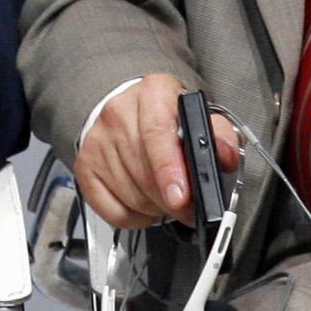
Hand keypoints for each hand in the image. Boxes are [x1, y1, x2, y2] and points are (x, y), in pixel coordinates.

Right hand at [72, 73, 240, 228]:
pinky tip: (146, 204)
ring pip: (131, 195)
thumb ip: (218, 136)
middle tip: (190, 208)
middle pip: (145, 171)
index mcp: (153, 93)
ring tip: (168, 199)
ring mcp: (98, 140)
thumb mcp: (200, 117)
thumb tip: (225, 157)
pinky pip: (112, 210)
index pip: (157, 133)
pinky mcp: (85, 166)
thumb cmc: (168, 117)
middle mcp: (120, 112)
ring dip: (156, 208)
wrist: (129, 108)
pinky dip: (135, 218)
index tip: (182, 198)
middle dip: (172, 200)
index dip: (169, 170)